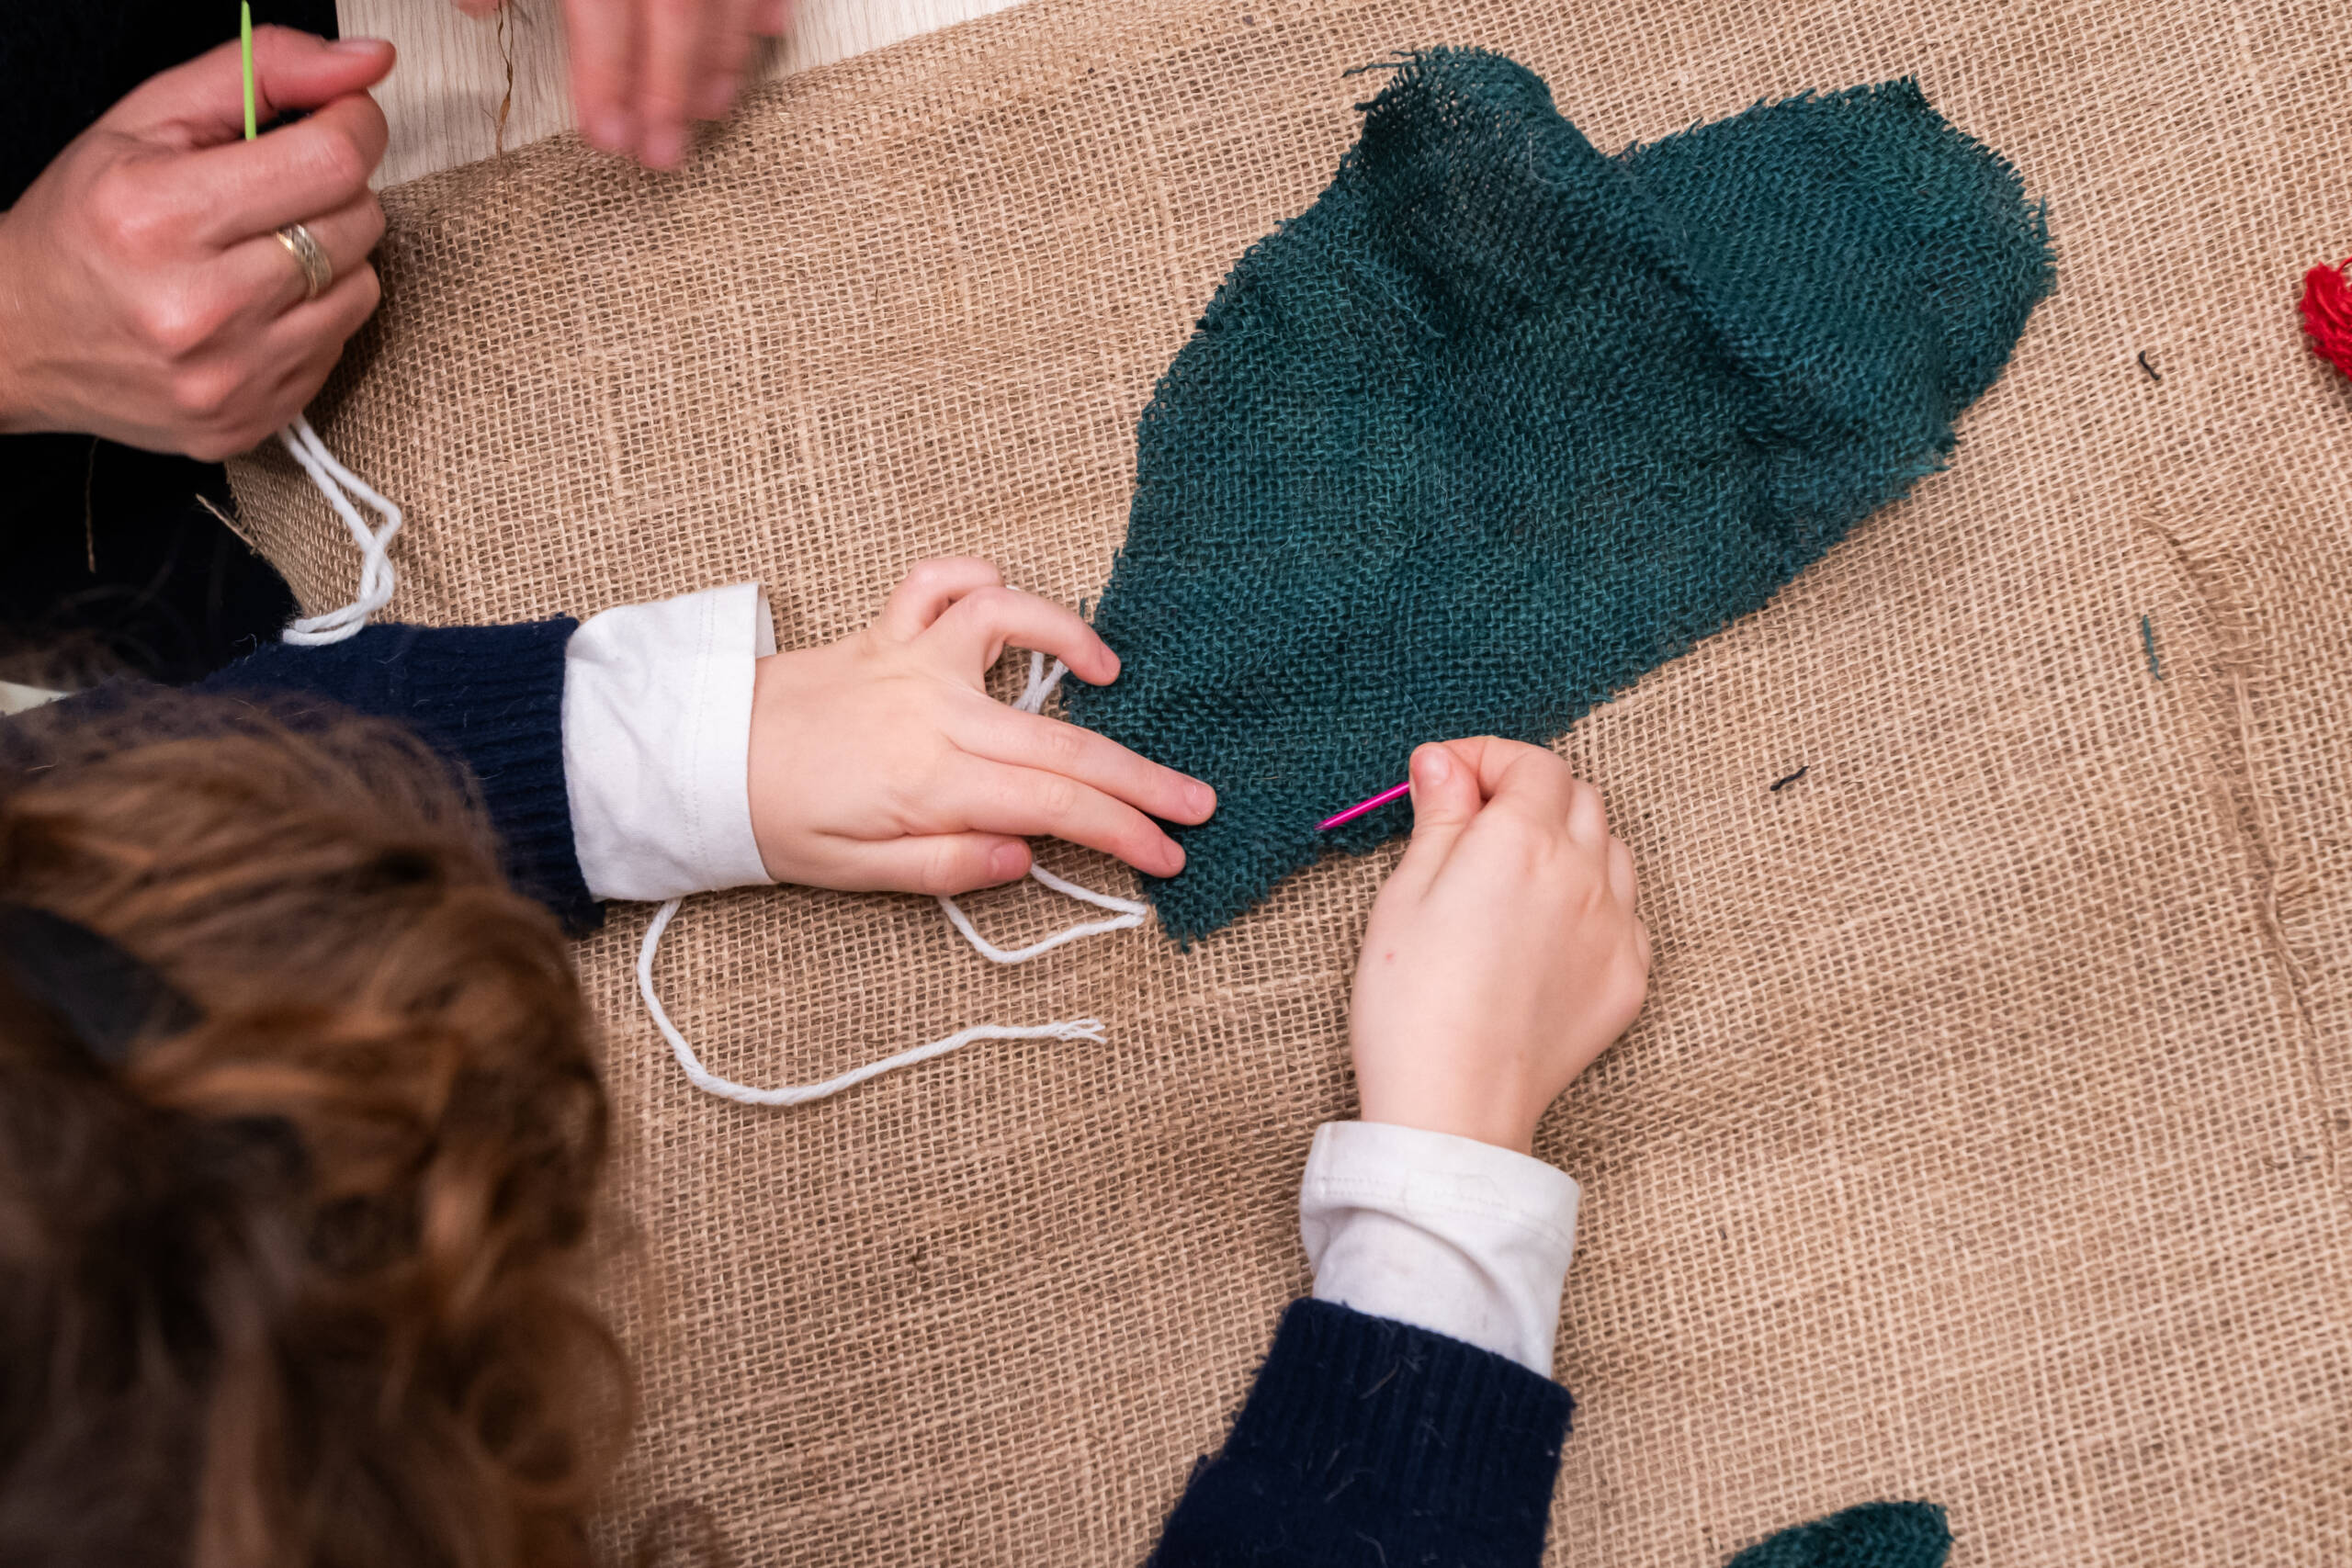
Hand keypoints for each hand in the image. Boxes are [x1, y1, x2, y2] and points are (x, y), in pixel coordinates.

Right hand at [0, 30, 392, 459]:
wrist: (21, 338)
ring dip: (329, 258)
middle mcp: (202, 306)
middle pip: (357, 223)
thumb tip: (367, 62)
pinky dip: (313, 316)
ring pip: (362, 287)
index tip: (343, 118)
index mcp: (163, 217)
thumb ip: (260, 73)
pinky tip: (256, 306)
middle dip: (333, 191)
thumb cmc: (84, 223)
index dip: (355, 126)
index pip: (332, 161)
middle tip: (278, 190)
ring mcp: (232, 375)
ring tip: (261, 251)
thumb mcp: (146, 121)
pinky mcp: (255, 421)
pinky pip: (339, 346)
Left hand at [453, 0, 793, 169]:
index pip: (603, 14)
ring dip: (721, 60)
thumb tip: (481, 9)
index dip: (607, 81)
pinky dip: (764, 4)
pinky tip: (764, 35)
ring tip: (708, 113)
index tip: (608, 139)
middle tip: (664, 156)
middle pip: (675, 14)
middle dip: (672, 92)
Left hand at [745, 558, 1216, 894]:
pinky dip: (978, 576)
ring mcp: (911, 660)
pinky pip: (938, 582)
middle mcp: (933, 710)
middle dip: (1140, 777)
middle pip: (1062, 740)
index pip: (1056, 806)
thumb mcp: (856, 875)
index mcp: (932, 780)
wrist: (698, 761)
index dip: (1124, 833)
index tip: (1168, 856)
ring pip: (1011, 629)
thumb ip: (946, 867)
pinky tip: (1008, 595)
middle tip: (1196, 801)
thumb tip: (1023, 857)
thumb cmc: (775, 822)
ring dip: (1072, 638)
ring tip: (1113, 675)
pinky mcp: (885, 632)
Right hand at [1349, 739, 1651, 1152]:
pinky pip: (1626, 911)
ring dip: (1570, 839)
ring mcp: (1615, 927)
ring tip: (1516, 873)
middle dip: (1528, 792)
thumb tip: (1444, 762)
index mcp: (1522, 841)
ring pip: (1612, 848)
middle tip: (1474, 821)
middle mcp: (1583, 874)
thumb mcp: (1404, 895)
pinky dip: (1592, 899)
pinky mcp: (1628, 977)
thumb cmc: (1411, 1004)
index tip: (1445, 779)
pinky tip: (1547, 928)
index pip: (1530, 763)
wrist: (1453, 1107)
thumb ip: (1438, 818)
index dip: (1485, 759)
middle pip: (1578, 796)